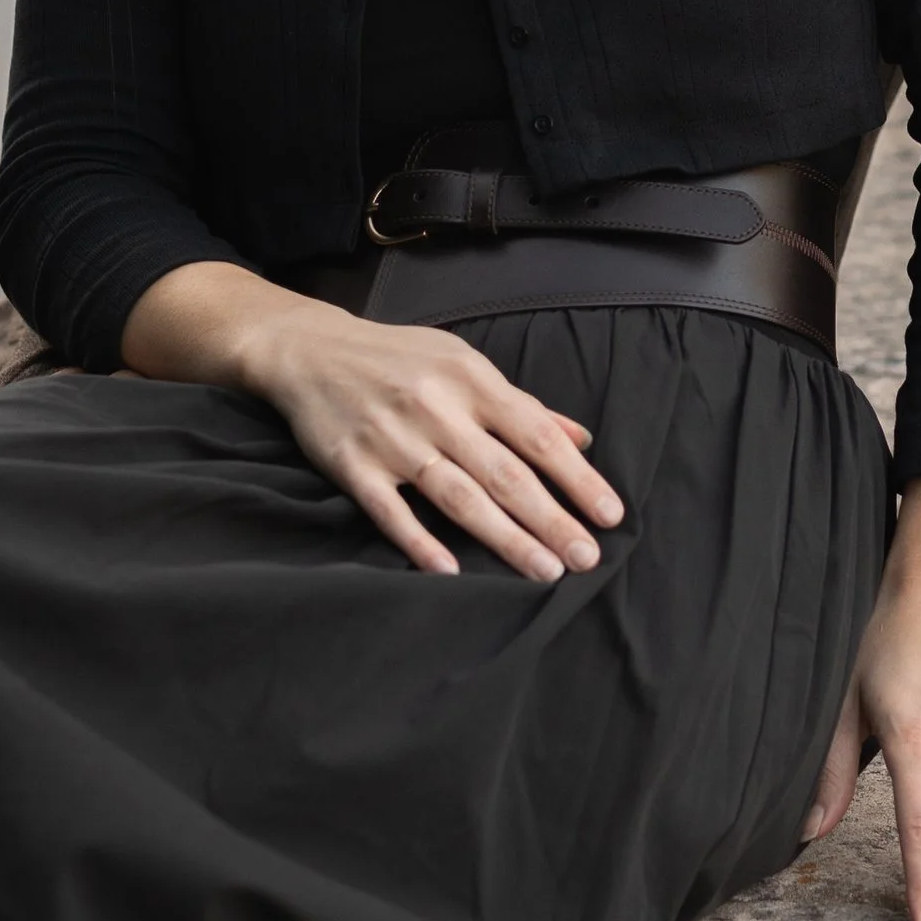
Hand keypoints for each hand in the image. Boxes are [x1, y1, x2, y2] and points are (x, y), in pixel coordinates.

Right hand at [121, 262, 623, 583]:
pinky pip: (390, 510)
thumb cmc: (398, 359)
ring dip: (504, 537)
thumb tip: (580, 437)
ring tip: (544, 571)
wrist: (309, 349)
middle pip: (504, 472)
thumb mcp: (462, 363)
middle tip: (587, 558)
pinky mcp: (352, 464)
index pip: (536, 434)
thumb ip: (520, 404)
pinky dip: (419, 541)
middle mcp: (436, 407)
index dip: (576, 476)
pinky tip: (450, 571)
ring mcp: (393, 438)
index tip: (611, 515)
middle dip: (551, 518)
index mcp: (470, 379)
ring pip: (457, 495)